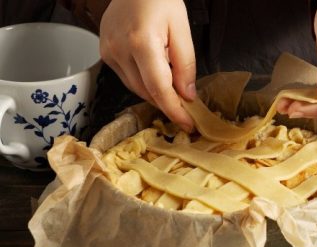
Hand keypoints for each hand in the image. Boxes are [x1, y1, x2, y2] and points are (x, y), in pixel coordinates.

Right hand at [99, 0, 195, 130]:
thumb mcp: (182, 29)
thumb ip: (185, 64)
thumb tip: (186, 95)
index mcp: (141, 42)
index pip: (159, 88)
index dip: (174, 110)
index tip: (187, 123)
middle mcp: (119, 49)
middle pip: (146, 91)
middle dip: (167, 103)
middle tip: (185, 109)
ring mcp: (108, 51)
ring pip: (135, 87)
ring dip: (155, 93)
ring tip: (172, 91)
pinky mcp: (105, 52)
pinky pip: (126, 77)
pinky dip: (143, 82)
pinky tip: (154, 75)